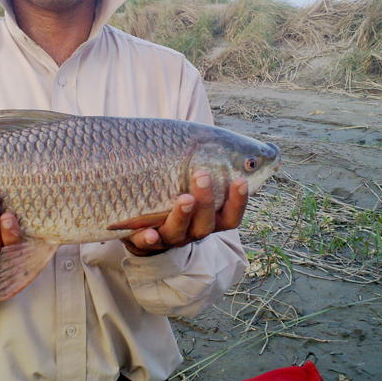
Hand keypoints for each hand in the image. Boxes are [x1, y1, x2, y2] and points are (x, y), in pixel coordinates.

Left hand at [123, 171, 248, 255]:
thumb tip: (213, 137)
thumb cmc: (172, 192)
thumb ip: (201, 163)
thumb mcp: (188, 180)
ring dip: (183, 215)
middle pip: (206, 223)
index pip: (231, 216)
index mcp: (208, 219)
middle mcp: (191, 231)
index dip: (238, 202)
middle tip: (203, 175)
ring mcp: (169, 237)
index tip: (240, 180)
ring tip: (184, 198)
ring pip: (178, 232)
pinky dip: (148, 239)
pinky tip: (148, 233)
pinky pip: (146, 243)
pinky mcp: (143, 241)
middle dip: (206, 200)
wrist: (142, 224)